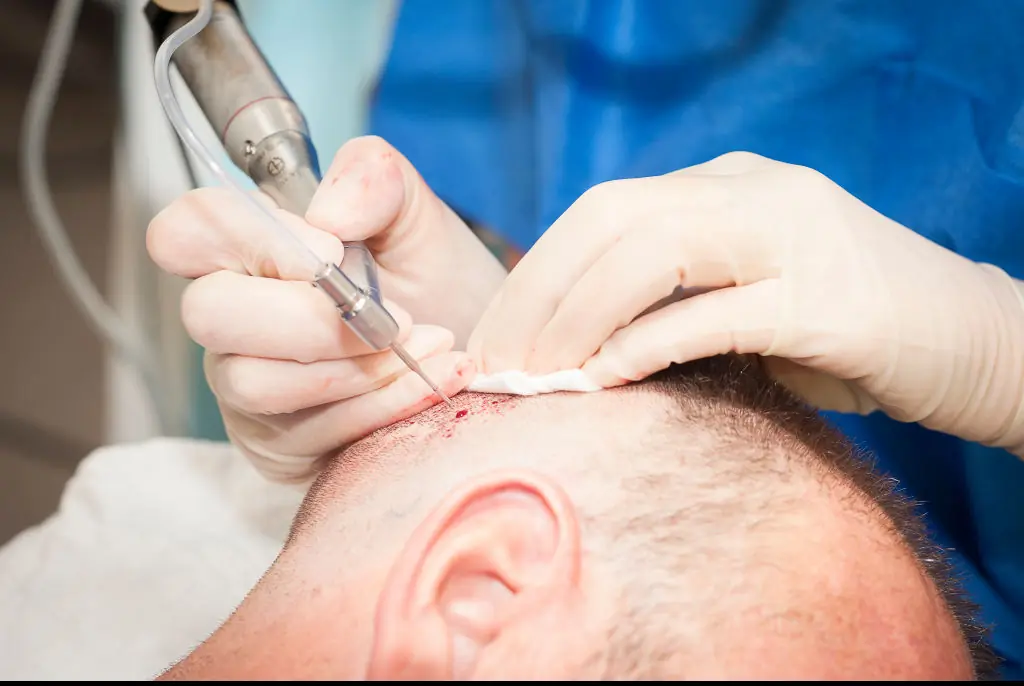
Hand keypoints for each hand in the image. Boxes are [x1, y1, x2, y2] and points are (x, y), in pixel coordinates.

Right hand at [149, 136, 506, 482]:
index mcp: (248, 249)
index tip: (338, 252)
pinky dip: (382, 404)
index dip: (254, 240)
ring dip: (355, 369)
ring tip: (428, 345)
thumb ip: (374, 180)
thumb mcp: (417, 216)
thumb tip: (330, 214)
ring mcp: (246, 387)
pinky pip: (310, 432)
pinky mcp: (280, 445)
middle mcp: (231, 319)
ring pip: (255, 383)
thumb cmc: (435, 282)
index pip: (182, 232)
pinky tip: (432, 380)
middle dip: (311, 321)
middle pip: (208, 314)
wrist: (482, 351)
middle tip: (395, 320)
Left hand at [468, 152, 1023, 454]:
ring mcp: (795, 235)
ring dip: (576, 319)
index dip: (534, 273)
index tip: (490, 339)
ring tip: (533, 380)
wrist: (976, 344)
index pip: (601, 212)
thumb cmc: (850, 335)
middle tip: (491, 366)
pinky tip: (601, 380)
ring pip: (652, 253)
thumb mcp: (748, 303)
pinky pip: (712, 313)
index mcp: (727, 185)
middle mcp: (754, 191)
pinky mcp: (827, 297)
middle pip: (609, 220)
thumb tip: (573, 352)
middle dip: (535, 295)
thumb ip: (673, 305)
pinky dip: (646, 344)